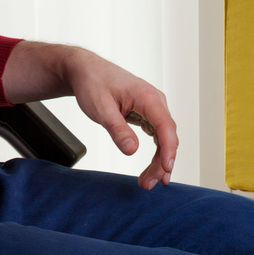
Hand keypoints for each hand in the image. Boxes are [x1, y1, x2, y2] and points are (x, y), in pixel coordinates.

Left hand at [1, 41, 177, 189]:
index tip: (166, 169)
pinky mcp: (146, 113)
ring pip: (164, 138)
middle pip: (167, 135)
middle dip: (161, 162)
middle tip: (148, 184)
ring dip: (159, 161)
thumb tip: (132, 150)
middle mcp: (154, 100)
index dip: (169, 149)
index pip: (165, 125)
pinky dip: (156, 152)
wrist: (84, 70)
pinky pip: (157, 135)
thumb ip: (117, 129)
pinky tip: (154, 168)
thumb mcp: (100, 108)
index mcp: (146, 96)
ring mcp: (152, 107)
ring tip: (148, 182)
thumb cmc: (92, 84)